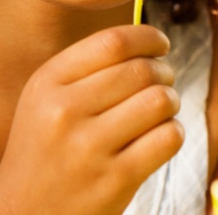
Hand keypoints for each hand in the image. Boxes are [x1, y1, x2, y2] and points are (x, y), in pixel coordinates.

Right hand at [0, 25, 182, 213]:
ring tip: (160, 111)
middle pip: (142, 70)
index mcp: (47, 84)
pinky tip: (158, 138)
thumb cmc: (44, 150)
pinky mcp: (116, 180)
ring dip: (170, 102)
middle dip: (164, 72)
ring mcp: (90, 147)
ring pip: (160, 100)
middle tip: (163, 83)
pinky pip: (168, 137)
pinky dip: (173, 133)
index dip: (149, 37)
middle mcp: (64, 112)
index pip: (113, 42)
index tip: (161, 45)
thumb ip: (88, 68)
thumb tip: (151, 40)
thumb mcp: (45, 100)